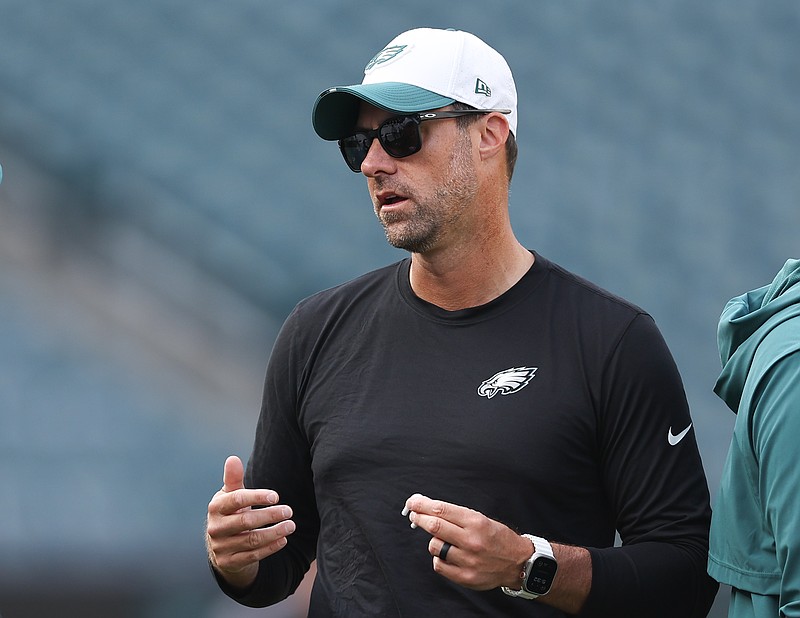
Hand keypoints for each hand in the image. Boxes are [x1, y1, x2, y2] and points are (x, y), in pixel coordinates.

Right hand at [206, 455, 295, 588]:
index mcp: (216, 507)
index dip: (257, 497)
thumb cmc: (231, 513)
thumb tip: (232, 458)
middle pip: (245, 521)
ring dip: (274, 533)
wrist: (222, 545)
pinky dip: (270, 548)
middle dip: (270, 515)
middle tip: (289, 511)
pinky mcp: (229, 563)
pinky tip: (283, 540)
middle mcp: (215, 528)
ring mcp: (221, 547)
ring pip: (251, 540)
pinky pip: (252, 556)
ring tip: (291, 525)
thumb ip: (233, 479)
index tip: (276, 496)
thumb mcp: (231, 495)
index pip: (237, 500)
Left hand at [402, 493, 530, 590]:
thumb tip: (428, 508)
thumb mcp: (480, 519)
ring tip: (443, 539)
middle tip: (414, 514)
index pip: (441, 510)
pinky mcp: (465, 577)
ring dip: (433, 541)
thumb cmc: (497, 538)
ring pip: (434, 546)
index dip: (422, 504)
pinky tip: (447, 555)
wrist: (517, 562)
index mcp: (475, 522)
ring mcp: (468, 560)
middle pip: (434, 526)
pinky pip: (439, 565)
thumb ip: (455, 516)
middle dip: (419, 518)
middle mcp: (471, 541)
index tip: (413, 502)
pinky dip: (439, 558)